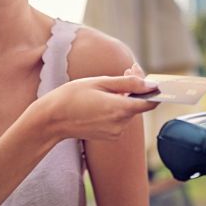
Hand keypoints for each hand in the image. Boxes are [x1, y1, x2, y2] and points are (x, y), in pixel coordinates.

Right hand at [38, 73, 158, 141]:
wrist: (52, 119)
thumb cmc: (72, 96)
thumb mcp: (100, 82)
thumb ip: (129, 84)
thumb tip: (151, 85)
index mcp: (120, 109)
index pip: (150, 102)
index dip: (153, 90)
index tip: (151, 80)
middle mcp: (120, 124)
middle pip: (138, 104)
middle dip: (135, 88)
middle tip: (126, 70)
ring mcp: (115, 132)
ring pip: (128, 111)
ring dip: (124, 97)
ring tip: (109, 85)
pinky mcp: (109, 136)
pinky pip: (119, 119)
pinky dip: (116, 108)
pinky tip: (103, 99)